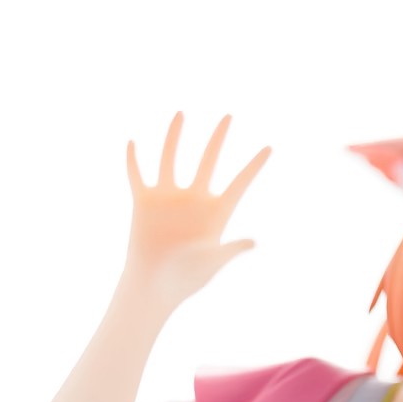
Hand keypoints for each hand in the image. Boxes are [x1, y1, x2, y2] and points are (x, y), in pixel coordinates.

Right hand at [123, 112, 269, 314]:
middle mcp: (193, 200)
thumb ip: (230, 249)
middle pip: (209, 161)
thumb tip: (253, 242)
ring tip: (181, 114)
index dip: (254, 166)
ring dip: (175, 136)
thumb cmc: (186, 279)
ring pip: (171, 158)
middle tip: (229, 116)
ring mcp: (168, 198)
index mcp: (215, 212)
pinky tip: (132, 143)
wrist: (154, 287)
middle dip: (218, 139)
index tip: (270, 148)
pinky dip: (133, 160)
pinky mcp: (144, 202)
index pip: (239, 184)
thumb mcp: (211, 263)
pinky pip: (137, 175)